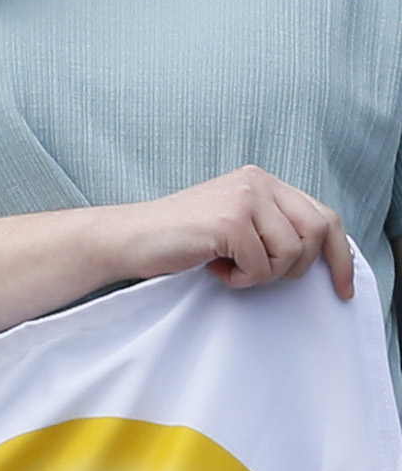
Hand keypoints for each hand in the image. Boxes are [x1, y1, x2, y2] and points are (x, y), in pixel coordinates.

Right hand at [98, 166, 357, 298]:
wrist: (128, 238)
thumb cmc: (180, 239)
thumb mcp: (237, 223)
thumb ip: (274, 225)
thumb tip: (323, 255)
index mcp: (262, 180)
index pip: (324, 217)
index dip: (340, 257)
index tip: (342, 289)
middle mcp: (256, 181)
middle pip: (316, 233)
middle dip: (296, 267)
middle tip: (261, 275)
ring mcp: (242, 197)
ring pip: (291, 252)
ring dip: (264, 274)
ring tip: (232, 269)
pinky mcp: (228, 220)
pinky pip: (261, 265)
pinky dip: (241, 278)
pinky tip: (215, 269)